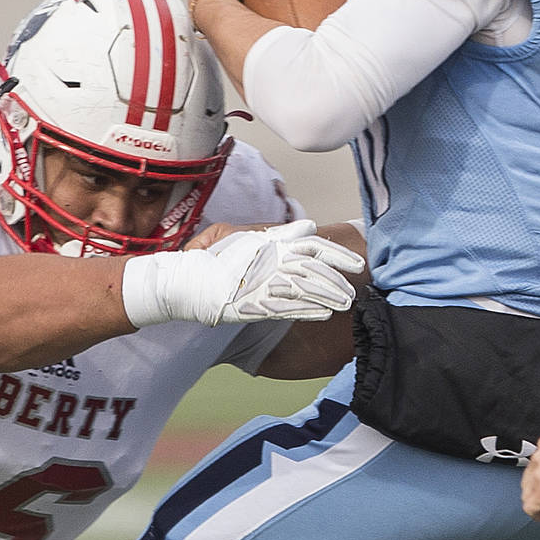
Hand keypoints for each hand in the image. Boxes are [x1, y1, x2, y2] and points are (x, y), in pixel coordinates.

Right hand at [121, 219, 361, 327]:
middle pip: (311, 268)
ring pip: (302, 288)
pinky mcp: (252, 304)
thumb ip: (275, 232)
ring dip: (326, 296)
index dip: (333, 254)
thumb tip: (309, 225)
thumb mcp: (238, 236)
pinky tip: (323, 314)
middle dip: (335, 279)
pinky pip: (284, 307)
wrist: (183, 282)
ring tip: (346, 302)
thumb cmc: (210, 260)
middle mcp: (266, 261)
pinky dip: (305, 310)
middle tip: (356, 287)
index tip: (355, 262)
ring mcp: (259, 283)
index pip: (308, 245)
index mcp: (266, 244)